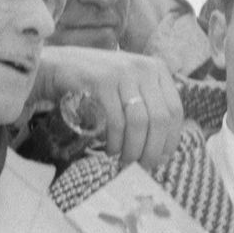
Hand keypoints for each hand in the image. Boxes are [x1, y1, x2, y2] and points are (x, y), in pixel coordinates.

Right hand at [36, 45, 183, 171]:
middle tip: (143, 166)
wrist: (59, 66)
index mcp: (157, 69)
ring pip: (139, 123)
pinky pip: (116, 122)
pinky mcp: (101, 82)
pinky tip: (110, 150)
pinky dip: (115, 142)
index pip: (175, 110)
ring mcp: (122, 73)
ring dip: (133, 149)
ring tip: (125, 161)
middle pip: (160, 119)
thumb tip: (162, 150)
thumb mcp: (130, 86)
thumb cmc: (97, 84)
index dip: (170, 139)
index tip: (161, 158)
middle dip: (152, 149)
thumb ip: (148, 106)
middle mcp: (143, 68)